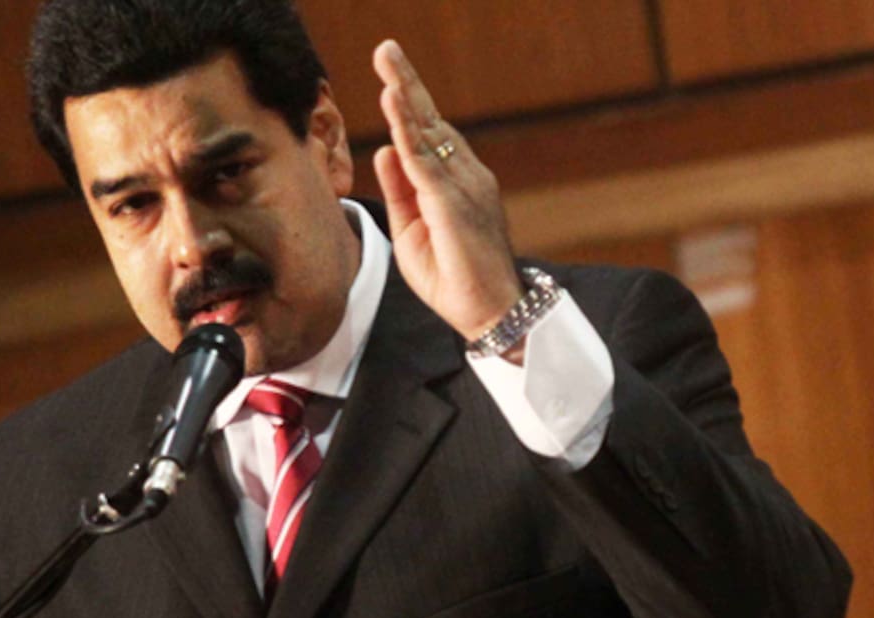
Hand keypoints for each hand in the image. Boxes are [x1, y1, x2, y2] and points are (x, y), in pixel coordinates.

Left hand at [372, 39, 521, 340]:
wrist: (489, 313)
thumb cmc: (453, 278)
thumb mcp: (412, 230)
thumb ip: (400, 190)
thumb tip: (384, 150)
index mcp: (454, 183)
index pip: (428, 136)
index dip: (407, 105)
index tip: (389, 76)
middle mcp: (465, 176)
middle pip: (431, 122)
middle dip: (408, 84)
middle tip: (386, 49)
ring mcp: (463, 186)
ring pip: (428, 133)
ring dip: (406, 96)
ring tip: (388, 63)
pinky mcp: (454, 203)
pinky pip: (424, 160)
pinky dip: (407, 130)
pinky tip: (393, 104)